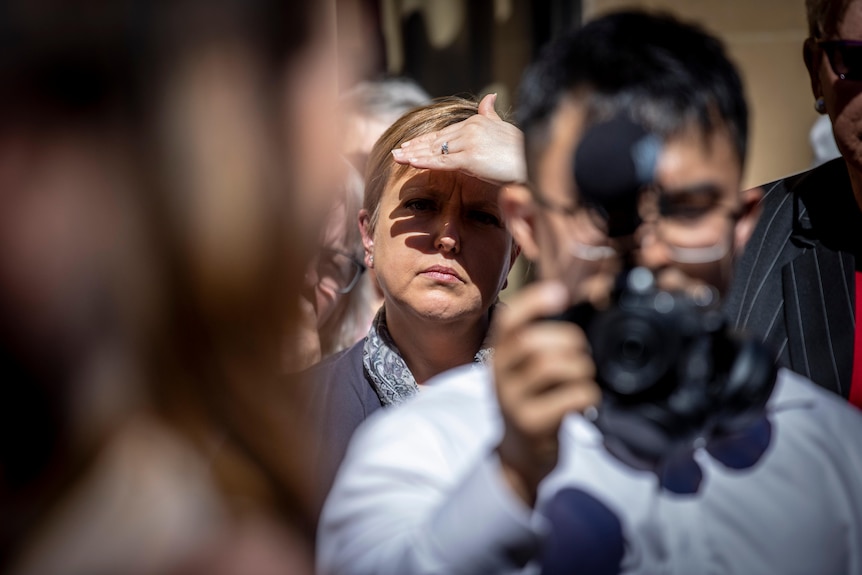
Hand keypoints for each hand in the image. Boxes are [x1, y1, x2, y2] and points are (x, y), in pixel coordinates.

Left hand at [390, 93, 526, 184]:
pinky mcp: (471, 159)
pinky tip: (410, 162)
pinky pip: (442, 161)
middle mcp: (470, 129)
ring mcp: (469, 143)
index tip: (408, 145)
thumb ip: (491, 114)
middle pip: (436, 140)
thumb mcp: (503, 128)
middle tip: (396, 151)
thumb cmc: (521, 149)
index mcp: (476, 122)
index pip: (443, 133)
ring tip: (396, 157)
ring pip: (435, 150)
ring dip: (413, 154)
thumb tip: (489, 97)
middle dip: (414, 147)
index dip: (424, 140)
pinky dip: (424, 161)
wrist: (534, 161)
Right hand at [492, 281, 600, 505]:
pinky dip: (588, 395)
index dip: (533, 302)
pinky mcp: (533, 424)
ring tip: (582, 379)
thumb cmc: (529, 404)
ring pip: (553, 367)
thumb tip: (562, 298)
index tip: (560, 293)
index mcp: (499, 357)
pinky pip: (571, 397)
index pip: (508, 322)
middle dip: (569, 342)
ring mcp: (514, 402)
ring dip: (581, 368)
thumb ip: (534, 342)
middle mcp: (500, 377)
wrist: (518, 458)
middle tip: (580, 355)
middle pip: (534, 343)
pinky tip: (584, 402)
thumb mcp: (520, 371)